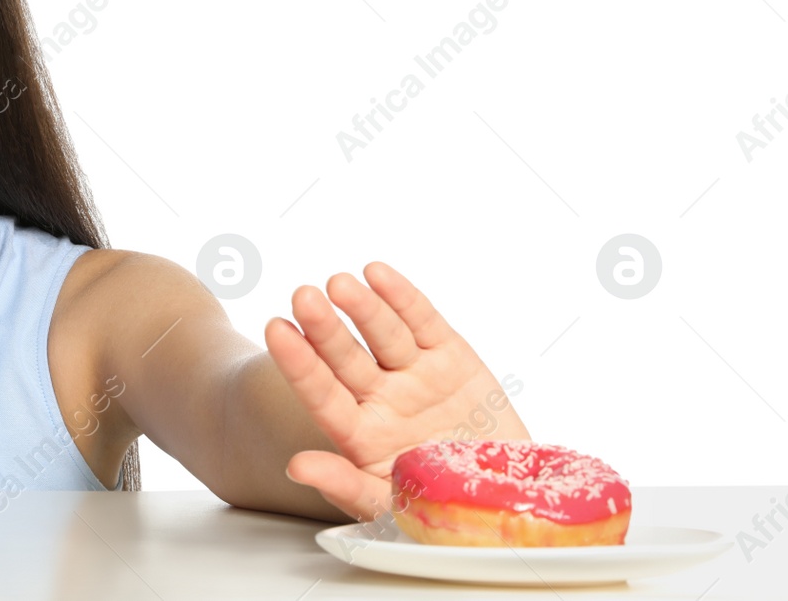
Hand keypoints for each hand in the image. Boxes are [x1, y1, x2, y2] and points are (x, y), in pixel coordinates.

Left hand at [263, 261, 528, 521]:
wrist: (510, 502)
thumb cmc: (443, 513)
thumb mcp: (391, 509)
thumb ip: (345, 485)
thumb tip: (295, 465)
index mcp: (360, 435)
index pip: (323, 395)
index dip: (301, 364)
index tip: (277, 331)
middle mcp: (382, 399)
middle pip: (347, 359)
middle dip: (325, 329)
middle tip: (303, 296)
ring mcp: (416, 375)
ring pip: (383, 335)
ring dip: (362, 307)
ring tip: (339, 283)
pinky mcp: (451, 357)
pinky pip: (423, 323)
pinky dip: (403, 298)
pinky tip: (377, 274)